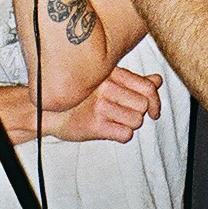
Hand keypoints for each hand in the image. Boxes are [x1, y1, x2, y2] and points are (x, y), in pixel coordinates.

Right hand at [48, 67, 162, 142]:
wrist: (50, 112)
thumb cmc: (80, 97)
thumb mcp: (106, 82)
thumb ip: (134, 81)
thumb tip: (157, 81)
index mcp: (111, 73)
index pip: (147, 87)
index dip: (155, 101)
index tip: (153, 111)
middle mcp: (106, 87)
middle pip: (143, 106)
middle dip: (138, 113)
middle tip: (122, 114)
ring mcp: (100, 106)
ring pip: (136, 121)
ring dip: (129, 124)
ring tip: (113, 120)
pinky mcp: (95, 125)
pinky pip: (125, 135)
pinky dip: (121, 135)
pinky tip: (109, 129)